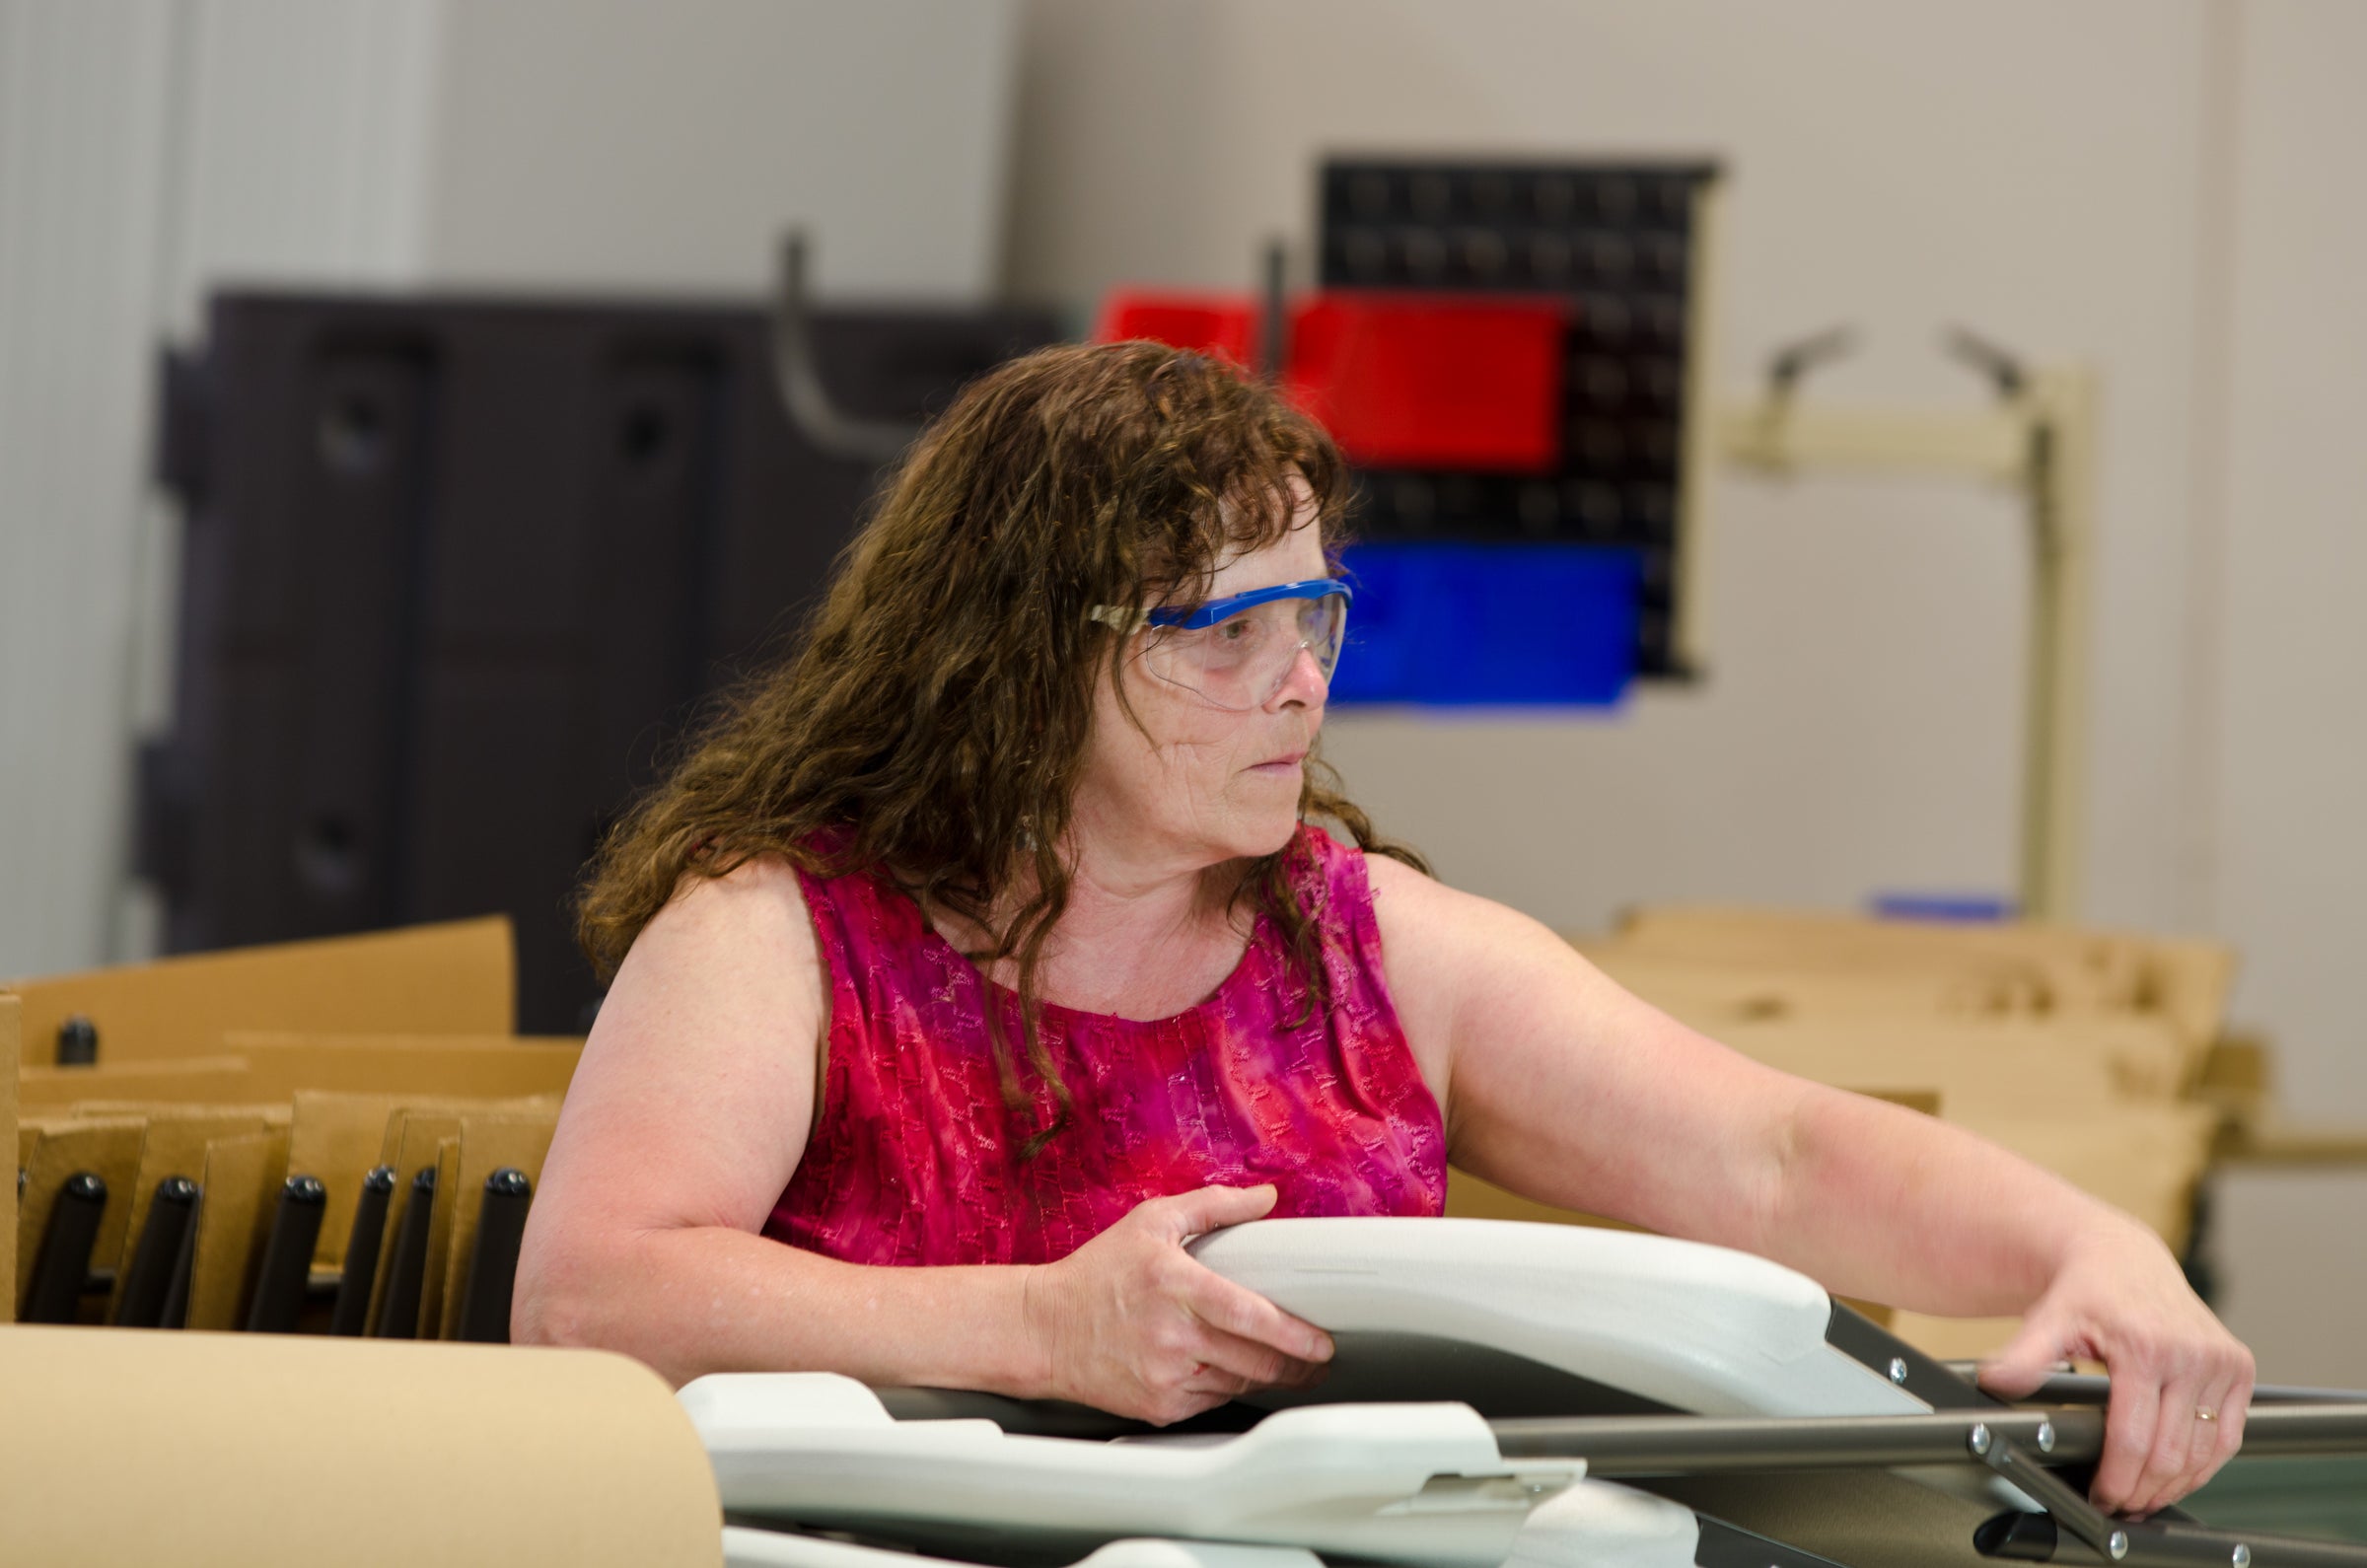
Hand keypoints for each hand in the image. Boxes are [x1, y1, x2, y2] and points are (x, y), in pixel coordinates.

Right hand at [1021, 1184, 1333, 1424]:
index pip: (1250, 1317)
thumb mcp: (1152, 1222)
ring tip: (1275, 1360)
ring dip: (1264, 1374)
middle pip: (1257, 1361)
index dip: (1295, 1335)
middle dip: (1297, 1364)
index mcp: (1177, 1285)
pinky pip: (1212, 1401)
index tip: (1322, 1341)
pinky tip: (1223, 1368)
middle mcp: (1173, 1336)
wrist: (1044, 1330)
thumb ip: (1214, 1206)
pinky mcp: (1159, 1406)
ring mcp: (1166, 1377)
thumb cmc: (1098, 1274)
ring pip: (1239, 1384)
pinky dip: (1227, 1386)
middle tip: (1314, 1357)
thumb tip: (1265, 1197)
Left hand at [1978, 1225, 2254, 1516]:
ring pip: (2204, 1452)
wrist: (2122, 1257)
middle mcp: (2191, 1353)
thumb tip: (1995, 1382)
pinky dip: (2205, 1463)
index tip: (2101, 1496)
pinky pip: (2228, 1434)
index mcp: (2145, 1346)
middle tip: (2121, 1504)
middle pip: (2170, 1453)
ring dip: (2176, 1484)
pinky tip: (2179, 1474)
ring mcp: (2220, 1361)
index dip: (2116, 1478)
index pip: (2132, 1438)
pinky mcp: (2239, 1367)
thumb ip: (2024, 1356)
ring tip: (2146, 1496)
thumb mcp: (2048, 1320)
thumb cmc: (2085, 1289)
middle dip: (2144, 1490)